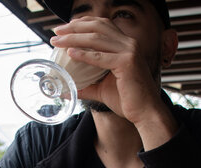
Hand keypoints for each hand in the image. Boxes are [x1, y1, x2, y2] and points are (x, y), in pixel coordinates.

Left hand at [51, 16, 178, 148]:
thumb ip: (86, 86)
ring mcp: (129, 51)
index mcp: (125, 44)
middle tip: (56, 31)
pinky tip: (70, 53)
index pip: (102, 25)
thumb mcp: (102, 89)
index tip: (64, 27)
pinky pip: (100, 57)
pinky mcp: (127, 63)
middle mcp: (129, 43)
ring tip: (58, 41)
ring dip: (74, 38)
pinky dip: (84, 54)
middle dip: (74, 27)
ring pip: (96, 38)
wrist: (144, 112)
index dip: (82, 22)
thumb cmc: (126, 100)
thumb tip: (67, 89)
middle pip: (97, 27)